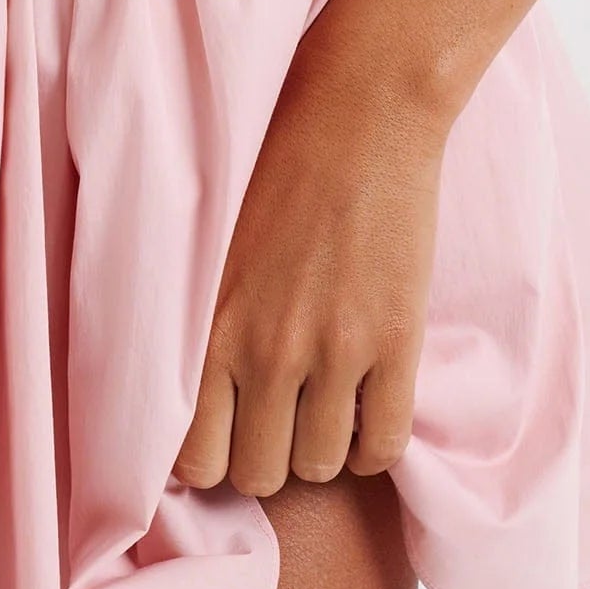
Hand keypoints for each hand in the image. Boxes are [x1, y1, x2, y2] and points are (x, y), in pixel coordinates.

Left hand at [173, 19, 447, 498]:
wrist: (361, 113)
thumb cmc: (277, 165)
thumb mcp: (212, 247)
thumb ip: (203, 324)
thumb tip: (193, 400)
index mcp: (211, 328)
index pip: (193, 461)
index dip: (211, 462)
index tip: (225, 437)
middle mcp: (267, 352)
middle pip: (260, 474)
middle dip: (267, 457)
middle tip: (278, 421)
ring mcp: (336, 353)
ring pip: (322, 466)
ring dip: (323, 449)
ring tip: (325, 409)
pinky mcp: (396, 345)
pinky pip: (385, 445)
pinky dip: (376, 443)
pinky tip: (369, 405)